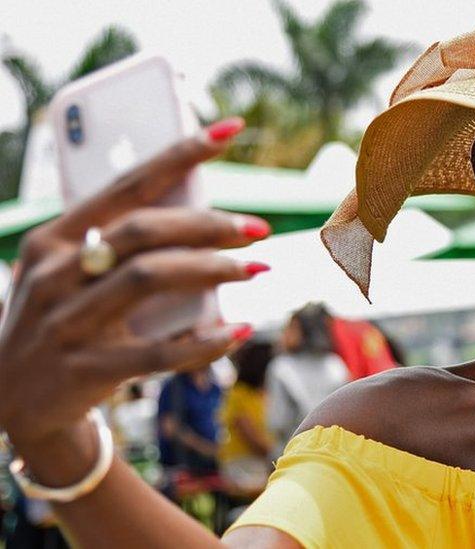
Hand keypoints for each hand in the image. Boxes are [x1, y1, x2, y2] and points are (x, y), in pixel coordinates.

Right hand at [0, 119, 268, 463]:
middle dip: (209, 224)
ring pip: (151, 278)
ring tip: (256, 268)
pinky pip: (158, 351)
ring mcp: (68, 322)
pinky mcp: (87, 370)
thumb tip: (204, 217)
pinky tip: (239, 330)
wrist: (10, 401)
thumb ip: (118, 245)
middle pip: (144, 230)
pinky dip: (205, 341)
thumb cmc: (60, 321)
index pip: (128, 184)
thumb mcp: (69, 274)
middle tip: (257, 229)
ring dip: (213, 269)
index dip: (181, 153)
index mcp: (54, 240)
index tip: (230, 131)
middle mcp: (56, 274)